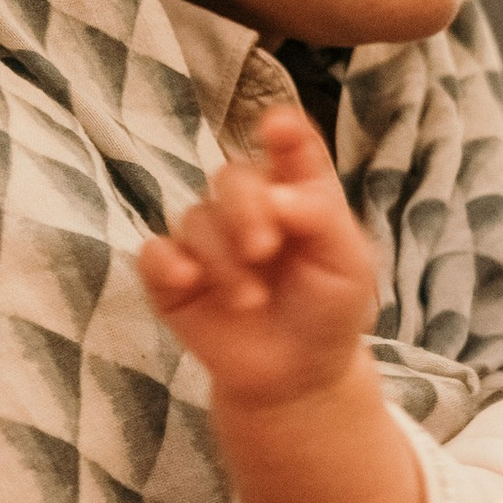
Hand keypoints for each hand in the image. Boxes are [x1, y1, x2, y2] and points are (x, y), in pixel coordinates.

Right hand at [138, 108, 380, 413]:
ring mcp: (208, 238)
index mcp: (297, 192)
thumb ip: (320, 217)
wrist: (299, 376)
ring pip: (196, 219)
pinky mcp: (172, 275)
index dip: (283, 132)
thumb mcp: (348, 265)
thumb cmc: (328, 310)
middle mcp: (249, 205)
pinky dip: (166, 263)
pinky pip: (153, 253)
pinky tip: (187, 280)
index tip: (277, 126)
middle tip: (264, 250)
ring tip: (251, 302)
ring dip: (223, 260)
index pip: (291, 148)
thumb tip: (274, 195)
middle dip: (246, 210)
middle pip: (232, 178)